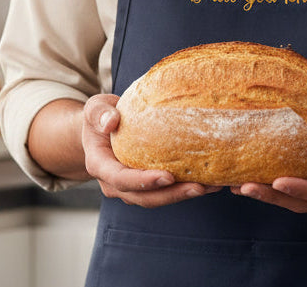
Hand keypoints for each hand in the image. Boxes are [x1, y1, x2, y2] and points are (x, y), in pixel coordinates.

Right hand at [82, 94, 221, 207]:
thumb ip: (99, 113)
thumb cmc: (100, 116)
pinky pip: (165, 191)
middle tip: (199, 187)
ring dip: (184, 195)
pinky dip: (186, 188)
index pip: (121, 179)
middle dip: (172, 194)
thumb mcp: (95, 108)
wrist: (102, 128)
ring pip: (158, 198)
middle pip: (144, 197)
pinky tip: (209, 181)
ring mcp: (131, 188)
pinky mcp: (147, 185)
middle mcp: (114, 183)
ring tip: (211, 186)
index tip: (168, 176)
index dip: (143, 181)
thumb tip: (111, 121)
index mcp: (100, 166)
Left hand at [232, 108, 306, 212]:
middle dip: (274, 196)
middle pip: (304, 202)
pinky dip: (271, 188)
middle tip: (244, 186)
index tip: (279, 181)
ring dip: (267, 195)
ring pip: (294, 201)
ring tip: (238, 185)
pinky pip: (292, 192)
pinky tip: (248, 178)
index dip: (303, 189)